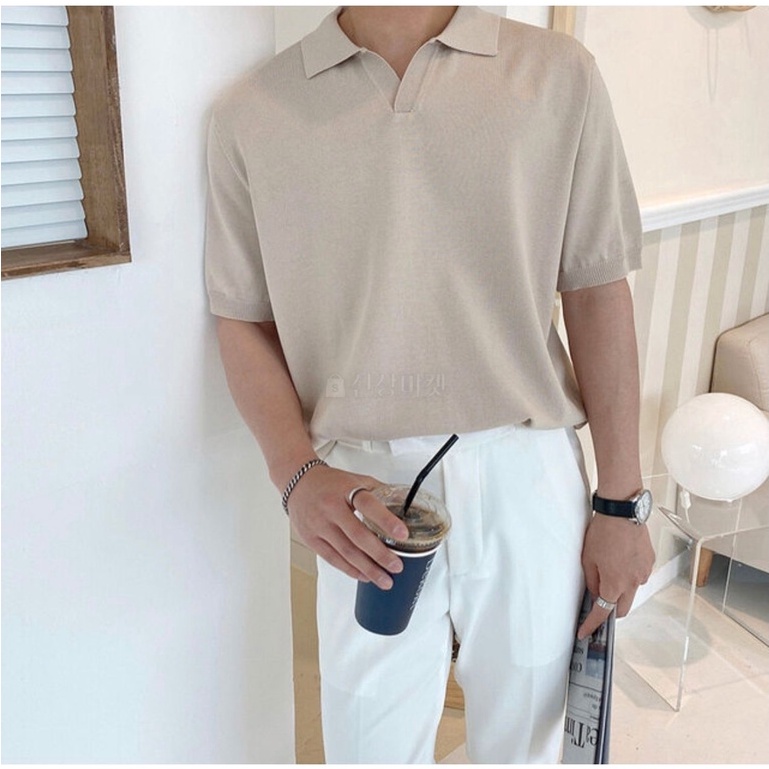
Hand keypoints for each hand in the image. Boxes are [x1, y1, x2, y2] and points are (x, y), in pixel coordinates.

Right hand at [286, 465, 408, 589]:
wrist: (298, 483)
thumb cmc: (330, 483)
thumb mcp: (355, 479)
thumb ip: (378, 491)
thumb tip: (404, 505)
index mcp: (346, 490)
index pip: (368, 504)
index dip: (386, 520)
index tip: (403, 534)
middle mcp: (331, 508)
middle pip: (358, 536)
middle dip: (380, 555)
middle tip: (397, 566)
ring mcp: (319, 525)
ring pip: (346, 552)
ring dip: (368, 568)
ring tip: (385, 579)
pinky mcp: (311, 539)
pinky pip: (333, 558)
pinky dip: (350, 570)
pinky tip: (364, 575)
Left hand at [578, 513, 654, 638]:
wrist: (623, 511)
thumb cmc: (603, 531)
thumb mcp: (588, 558)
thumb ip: (592, 581)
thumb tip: (595, 594)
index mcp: (615, 584)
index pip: (603, 612)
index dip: (592, 624)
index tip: (585, 632)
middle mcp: (633, 582)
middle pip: (622, 608)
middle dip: (609, 611)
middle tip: (597, 603)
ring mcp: (644, 572)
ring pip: (631, 591)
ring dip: (620, 588)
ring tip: (608, 567)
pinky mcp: (650, 562)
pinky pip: (638, 575)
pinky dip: (628, 574)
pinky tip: (620, 558)